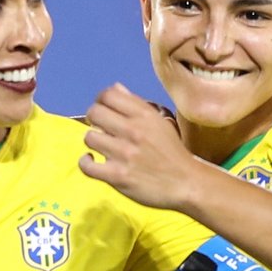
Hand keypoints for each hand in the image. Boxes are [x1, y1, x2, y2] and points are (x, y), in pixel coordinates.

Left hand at [79, 84, 203, 209]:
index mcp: (144, 115)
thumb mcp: (159, 122)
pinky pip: (87, 166)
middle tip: (101, 128)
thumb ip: (136, 104)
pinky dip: (86, 163)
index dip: (101, 100)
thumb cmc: (171, 152)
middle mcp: (133, 131)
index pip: (109, 94)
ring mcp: (124, 154)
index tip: (104, 109)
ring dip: (94, 141)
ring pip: (89, 137)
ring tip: (103, 147)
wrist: (185, 183)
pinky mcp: (118, 176)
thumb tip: (114, 87)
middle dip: (94, 118)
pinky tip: (93, 161)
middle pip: (94, 112)